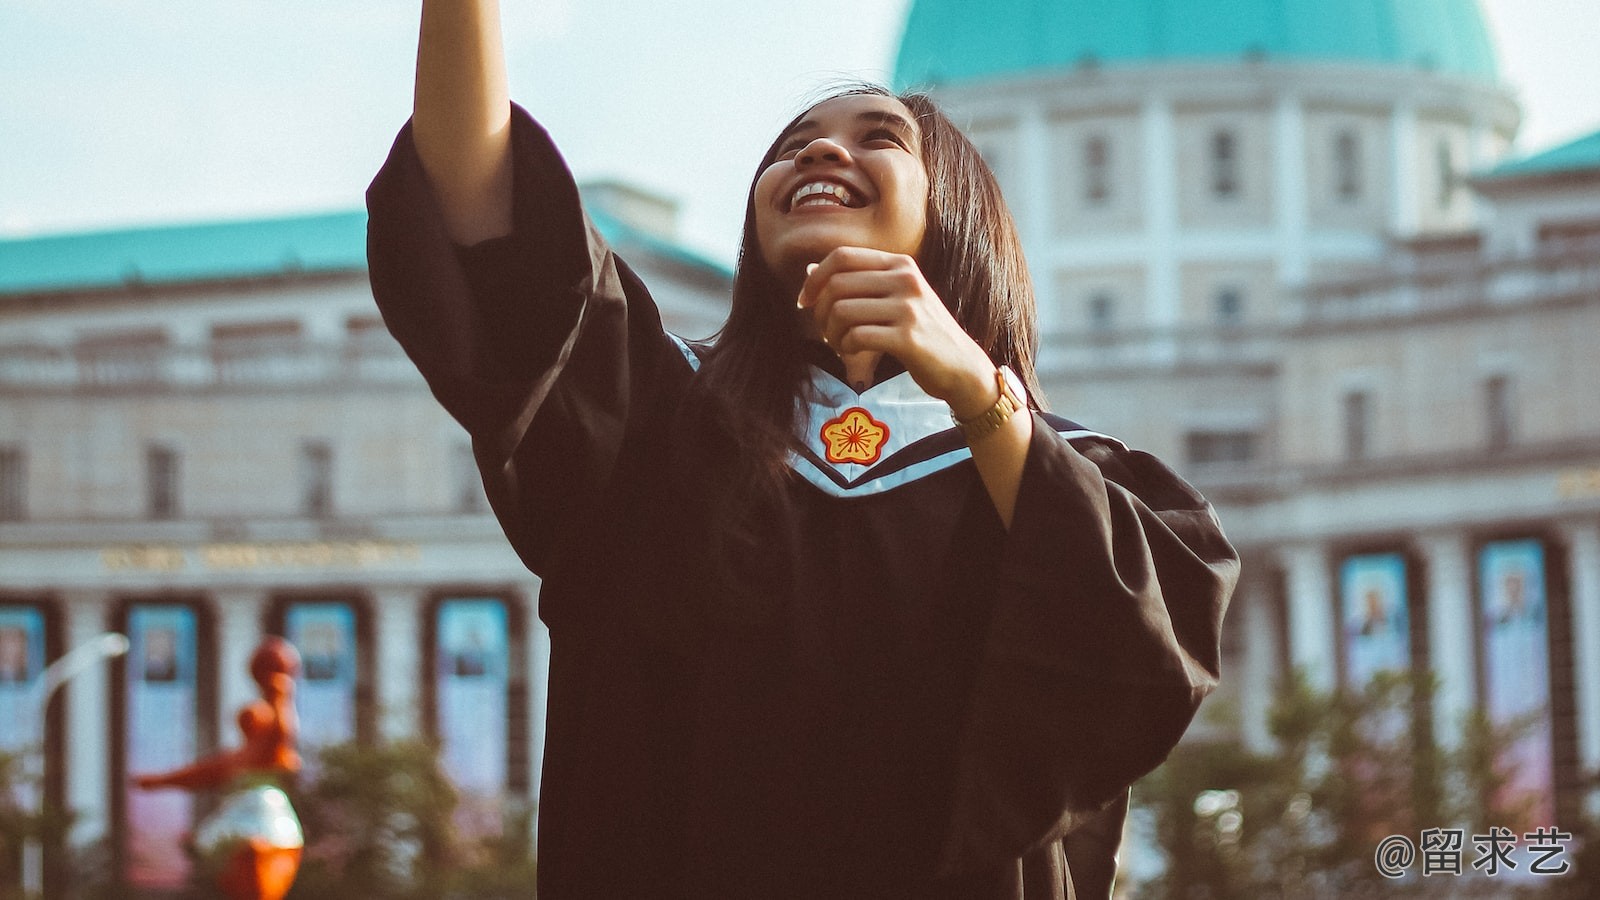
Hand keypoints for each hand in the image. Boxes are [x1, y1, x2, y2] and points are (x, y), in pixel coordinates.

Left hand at [798, 247, 997, 415]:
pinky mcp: (908, 337)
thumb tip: (810, 270)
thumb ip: (858, 283)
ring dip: (831, 333)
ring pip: (842, 311)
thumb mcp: (895, 299)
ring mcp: (908, 307)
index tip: (805, 301)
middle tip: (825, 332)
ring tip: (840, 345)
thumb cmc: (922, 334)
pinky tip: (852, 354)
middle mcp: (905, 279)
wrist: (962, 367)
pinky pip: (857, 336)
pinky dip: (845, 347)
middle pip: (837, 284)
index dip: (815, 278)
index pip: (842, 256)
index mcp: (900, 264)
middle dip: (820, 312)